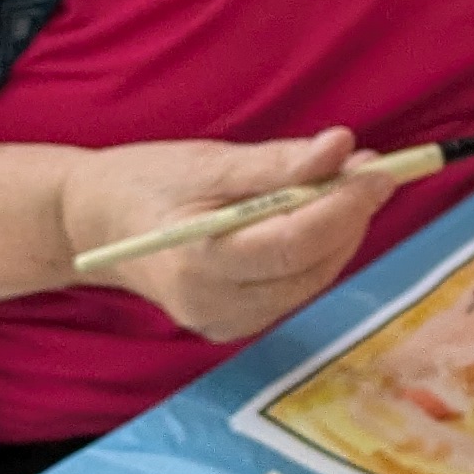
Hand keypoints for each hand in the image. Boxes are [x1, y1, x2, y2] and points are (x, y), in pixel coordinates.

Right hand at [59, 134, 403, 340]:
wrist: (93, 226)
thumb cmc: (146, 183)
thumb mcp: (207, 161)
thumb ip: (277, 162)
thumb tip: (343, 147)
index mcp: (198, 262)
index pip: (294, 245)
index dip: (345, 207)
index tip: (380, 171)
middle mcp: (212, 305)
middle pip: (310, 267)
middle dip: (348, 217)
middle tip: (370, 169)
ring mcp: (223, 323)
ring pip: (310, 280)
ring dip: (337, 233)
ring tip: (344, 184)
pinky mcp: (233, 325)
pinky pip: (293, 289)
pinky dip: (313, 252)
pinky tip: (310, 217)